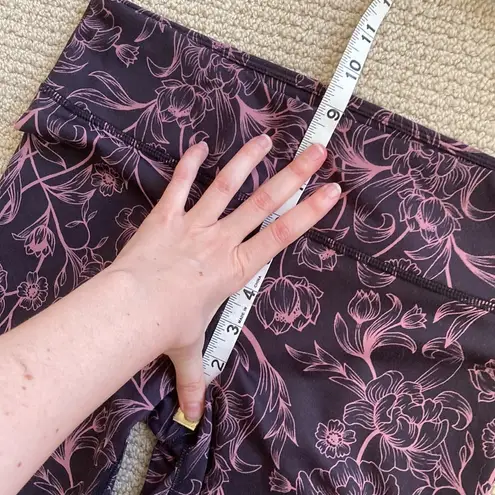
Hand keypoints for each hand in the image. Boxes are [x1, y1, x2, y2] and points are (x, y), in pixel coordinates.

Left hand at [108, 135, 340, 421]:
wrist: (132, 310)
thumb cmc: (167, 329)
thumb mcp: (187, 353)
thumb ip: (194, 380)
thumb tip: (193, 417)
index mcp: (235, 268)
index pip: (281, 235)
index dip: (309, 212)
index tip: (332, 190)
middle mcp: (222, 240)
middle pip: (264, 202)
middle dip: (294, 175)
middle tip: (317, 150)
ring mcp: (194, 224)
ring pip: (227, 185)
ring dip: (248, 161)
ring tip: (267, 138)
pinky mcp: (166, 216)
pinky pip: (179, 185)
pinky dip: (189, 165)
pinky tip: (199, 145)